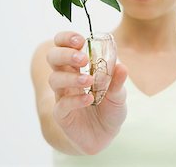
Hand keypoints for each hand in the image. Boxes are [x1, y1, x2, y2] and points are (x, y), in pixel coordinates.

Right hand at [46, 31, 126, 154]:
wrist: (105, 136)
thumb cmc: (110, 108)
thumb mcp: (119, 93)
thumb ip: (118, 80)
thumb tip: (121, 66)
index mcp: (79, 68)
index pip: (64, 45)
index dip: (67, 38)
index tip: (80, 40)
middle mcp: (67, 78)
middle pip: (53, 58)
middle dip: (65, 54)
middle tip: (82, 59)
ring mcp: (62, 96)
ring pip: (54, 79)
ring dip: (71, 78)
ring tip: (89, 81)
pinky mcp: (62, 114)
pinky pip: (62, 104)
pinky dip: (75, 100)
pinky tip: (89, 99)